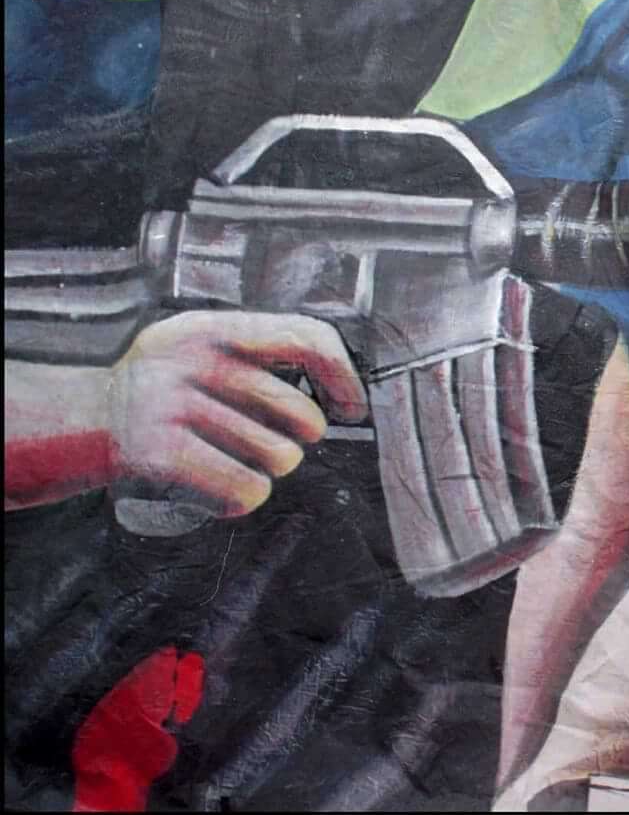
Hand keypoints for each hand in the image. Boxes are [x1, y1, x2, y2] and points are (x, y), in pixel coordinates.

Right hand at [106, 311, 367, 517]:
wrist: (80, 421)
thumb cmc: (162, 390)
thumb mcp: (199, 348)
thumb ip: (258, 352)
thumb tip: (341, 383)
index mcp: (212, 329)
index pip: (308, 337)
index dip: (343, 376)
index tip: (351, 406)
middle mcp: (193, 360)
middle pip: (300, 413)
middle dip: (301, 439)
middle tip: (279, 442)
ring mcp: (172, 405)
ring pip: (280, 456)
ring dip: (272, 470)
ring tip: (242, 462)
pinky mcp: (159, 453)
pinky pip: (244, 487)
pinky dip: (246, 498)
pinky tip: (230, 491)